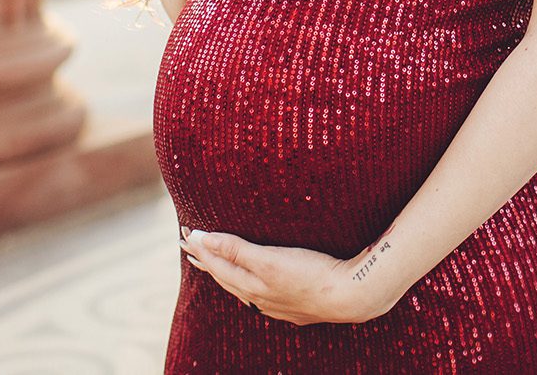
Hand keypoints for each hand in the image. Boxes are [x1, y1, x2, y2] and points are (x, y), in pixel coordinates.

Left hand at [179, 228, 401, 324]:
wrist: (350, 297)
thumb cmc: (311, 274)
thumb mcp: (270, 260)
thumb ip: (237, 250)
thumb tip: (204, 240)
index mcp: (251, 285)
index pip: (218, 264)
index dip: (201, 247)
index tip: (186, 232)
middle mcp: (259, 298)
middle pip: (225, 276)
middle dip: (207, 259)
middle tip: (190, 246)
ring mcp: (276, 303)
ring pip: (240, 286)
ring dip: (224, 272)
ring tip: (211, 264)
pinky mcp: (293, 304)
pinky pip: (258, 293)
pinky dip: (245, 282)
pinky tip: (251, 284)